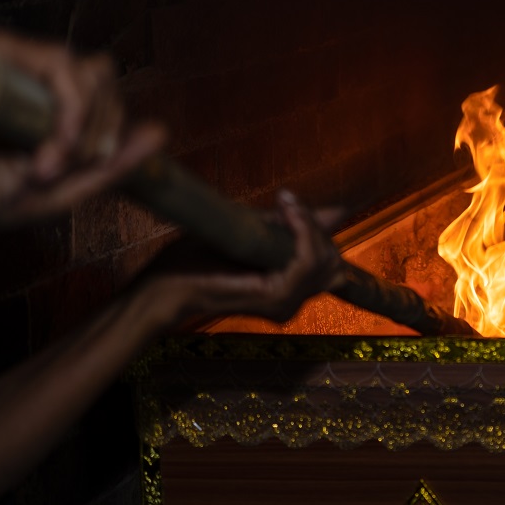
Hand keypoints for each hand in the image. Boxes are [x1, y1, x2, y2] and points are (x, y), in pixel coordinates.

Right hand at [0, 30, 165, 235]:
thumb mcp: (71, 185)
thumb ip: (116, 162)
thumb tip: (160, 132)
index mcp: (50, 95)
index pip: (107, 86)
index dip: (114, 124)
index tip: (97, 162)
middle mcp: (32, 70)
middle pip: (105, 74)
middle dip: (100, 128)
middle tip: (70, 166)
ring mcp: (13, 55)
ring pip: (89, 68)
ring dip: (82, 126)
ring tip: (50, 163)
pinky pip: (59, 63)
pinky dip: (69, 110)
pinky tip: (50, 148)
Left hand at [132, 190, 347, 330]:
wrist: (168, 281)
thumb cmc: (200, 259)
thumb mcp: (255, 234)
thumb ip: (289, 227)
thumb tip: (336, 210)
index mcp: (288, 289)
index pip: (329, 261)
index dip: (321, 229)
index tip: (293, 202)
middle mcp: (292, 301)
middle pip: (332, 260)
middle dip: (316, 226)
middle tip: (288, 202)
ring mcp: (286, 302)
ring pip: (323, 260)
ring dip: (309, 225)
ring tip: (287, 205)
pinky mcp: (276, 297)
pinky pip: (307, 261)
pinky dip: (303, 232)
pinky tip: (288, 214)